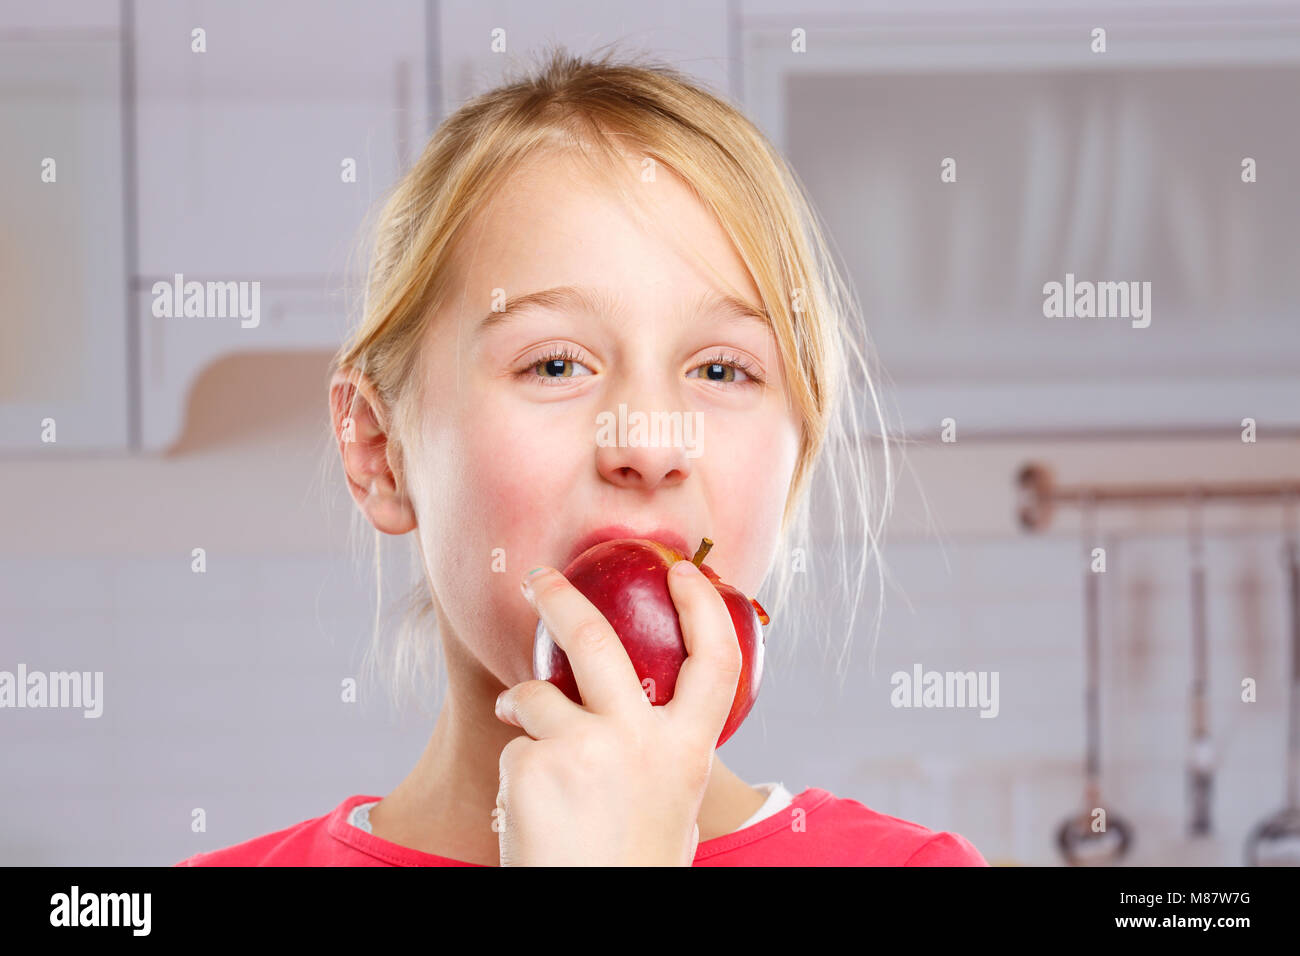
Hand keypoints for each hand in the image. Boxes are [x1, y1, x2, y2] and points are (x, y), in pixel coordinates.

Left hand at [493, 559, 742, 865]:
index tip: (685, 575)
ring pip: (538, 693)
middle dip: (561, 599)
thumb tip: (653, 716)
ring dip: (521, 698)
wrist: (595, 912)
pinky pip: (515, 748)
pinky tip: (527, 806)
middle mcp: (639, 741)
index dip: (702, 609)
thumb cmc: (635, 865)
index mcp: (686, 751)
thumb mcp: (673, 807)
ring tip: (516, 712)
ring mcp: (583, 749)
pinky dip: (516, 768)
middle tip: (539, 580)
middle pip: (598, 640)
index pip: (714, 661)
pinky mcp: (531, 767)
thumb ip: (666, 754)